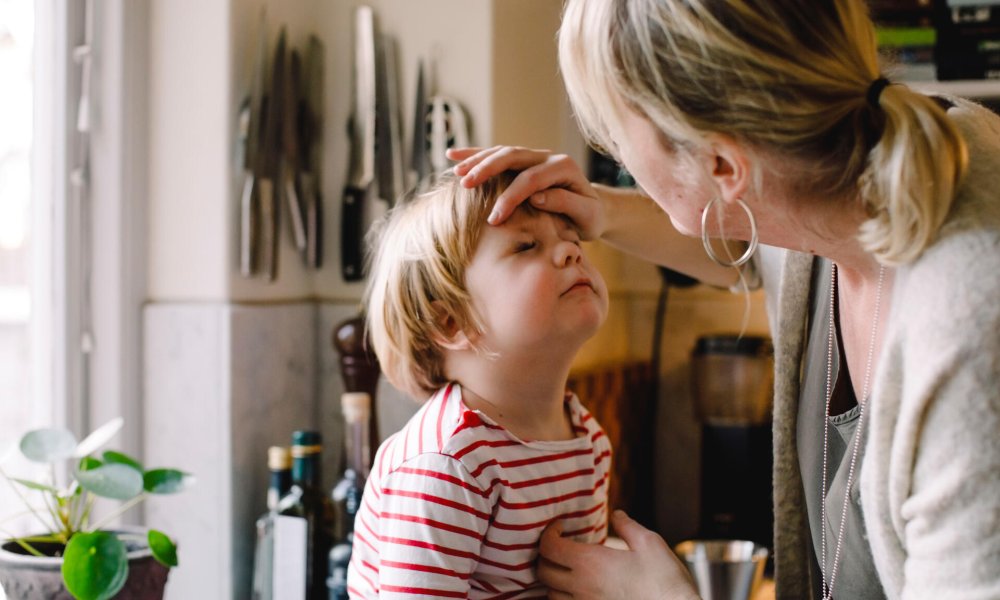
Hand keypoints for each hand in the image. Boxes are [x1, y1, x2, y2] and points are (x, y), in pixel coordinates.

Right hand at [446, 146, 606, 238]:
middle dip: (487, 169)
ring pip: (501, 152)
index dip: (511, 197)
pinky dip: (474, 154)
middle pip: (512, 156)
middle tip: (466, 185)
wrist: (594, 209)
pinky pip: (496, 154)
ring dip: (477, 160)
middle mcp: (547, 156)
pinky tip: (453, 156)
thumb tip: (537, 197)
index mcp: (563, 167)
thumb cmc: (590, 217)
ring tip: (456, 173)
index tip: (494, 219)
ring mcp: (534, 157)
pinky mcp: (523, 162)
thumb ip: (565, 203)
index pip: (531, 179)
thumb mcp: (587, 215)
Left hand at [538, 510, 699, 599]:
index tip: (560, 526)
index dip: (548, 533)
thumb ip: (627, 526)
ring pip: (551, 594)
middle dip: (545, 556)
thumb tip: (617, 514)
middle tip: (561, 545)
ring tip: (568, 569)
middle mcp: (582, 587)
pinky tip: (580, 589)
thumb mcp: (649, 543)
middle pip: (543, 572)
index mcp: (591, 563)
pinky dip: (565, 597)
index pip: (549, 547)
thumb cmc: (665, 580)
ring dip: (553, 580)